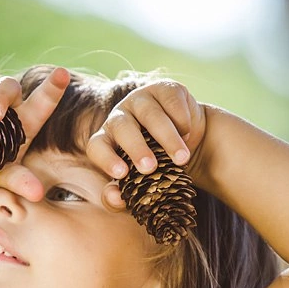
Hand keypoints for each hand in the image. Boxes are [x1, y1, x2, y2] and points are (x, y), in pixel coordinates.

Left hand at [84, 79, 206, 208]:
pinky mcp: (166, 88)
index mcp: (107, 138)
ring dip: (167, 139)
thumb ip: (123, 196)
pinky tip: (187, 135)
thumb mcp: (141, 183)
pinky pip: (171, 103)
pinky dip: (181, 121)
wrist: (191, 141)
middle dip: (135, 148)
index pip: (96, 146)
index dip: (106, 159)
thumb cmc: (159, 165)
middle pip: (121, 127)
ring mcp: (142, 99)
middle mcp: (120, 115)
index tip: (121, 174)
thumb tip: (115, 199)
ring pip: (150, 115)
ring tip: (181, 159)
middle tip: (150, 167)